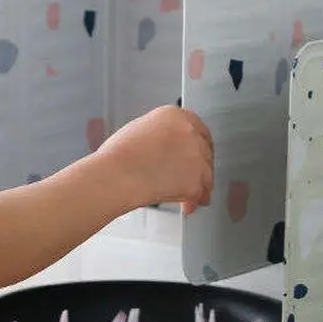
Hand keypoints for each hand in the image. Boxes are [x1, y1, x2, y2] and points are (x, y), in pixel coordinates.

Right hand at [95, 106, 213, 213]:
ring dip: (199, 185)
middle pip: (205, 152)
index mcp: (175, 116)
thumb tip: (169, 146)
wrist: (115, 176)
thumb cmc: (118, 156)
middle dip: (199, 167)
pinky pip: (200, 194)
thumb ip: (163, 133)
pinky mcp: (195, 181)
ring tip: (186, 195)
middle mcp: (189, 133)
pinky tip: (186, 205)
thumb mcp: (141, 129)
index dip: (200, 145)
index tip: (199, 153)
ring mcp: (195, 157)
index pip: (200, 129)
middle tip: (190, 176)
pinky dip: (193, 201)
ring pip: (207, 174)